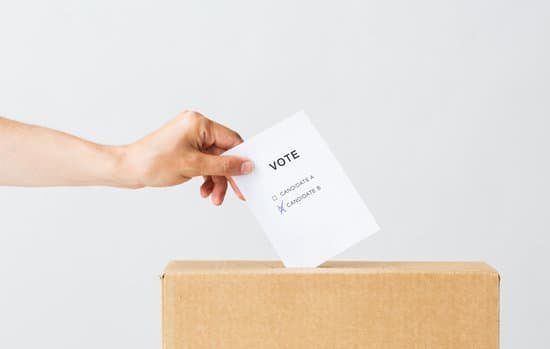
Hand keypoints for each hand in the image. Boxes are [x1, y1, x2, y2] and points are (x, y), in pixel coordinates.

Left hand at [122, 111, 252, 204]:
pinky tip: (204, 190)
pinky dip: (206, 177)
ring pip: (214, 161)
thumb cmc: (153, 163)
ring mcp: (190, 138)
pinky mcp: (185, 148)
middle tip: (236, 194)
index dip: (241, 160)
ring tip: (214, 198)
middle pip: (223, 153)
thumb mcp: (194, 166)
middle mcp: (196, 127)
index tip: (248, 177)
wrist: (127, 169)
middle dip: (226, 176)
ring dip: (216, 180)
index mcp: (199, 123)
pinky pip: (203, 163)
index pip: (231, 140)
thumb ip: (224, 166)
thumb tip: (246, 165)